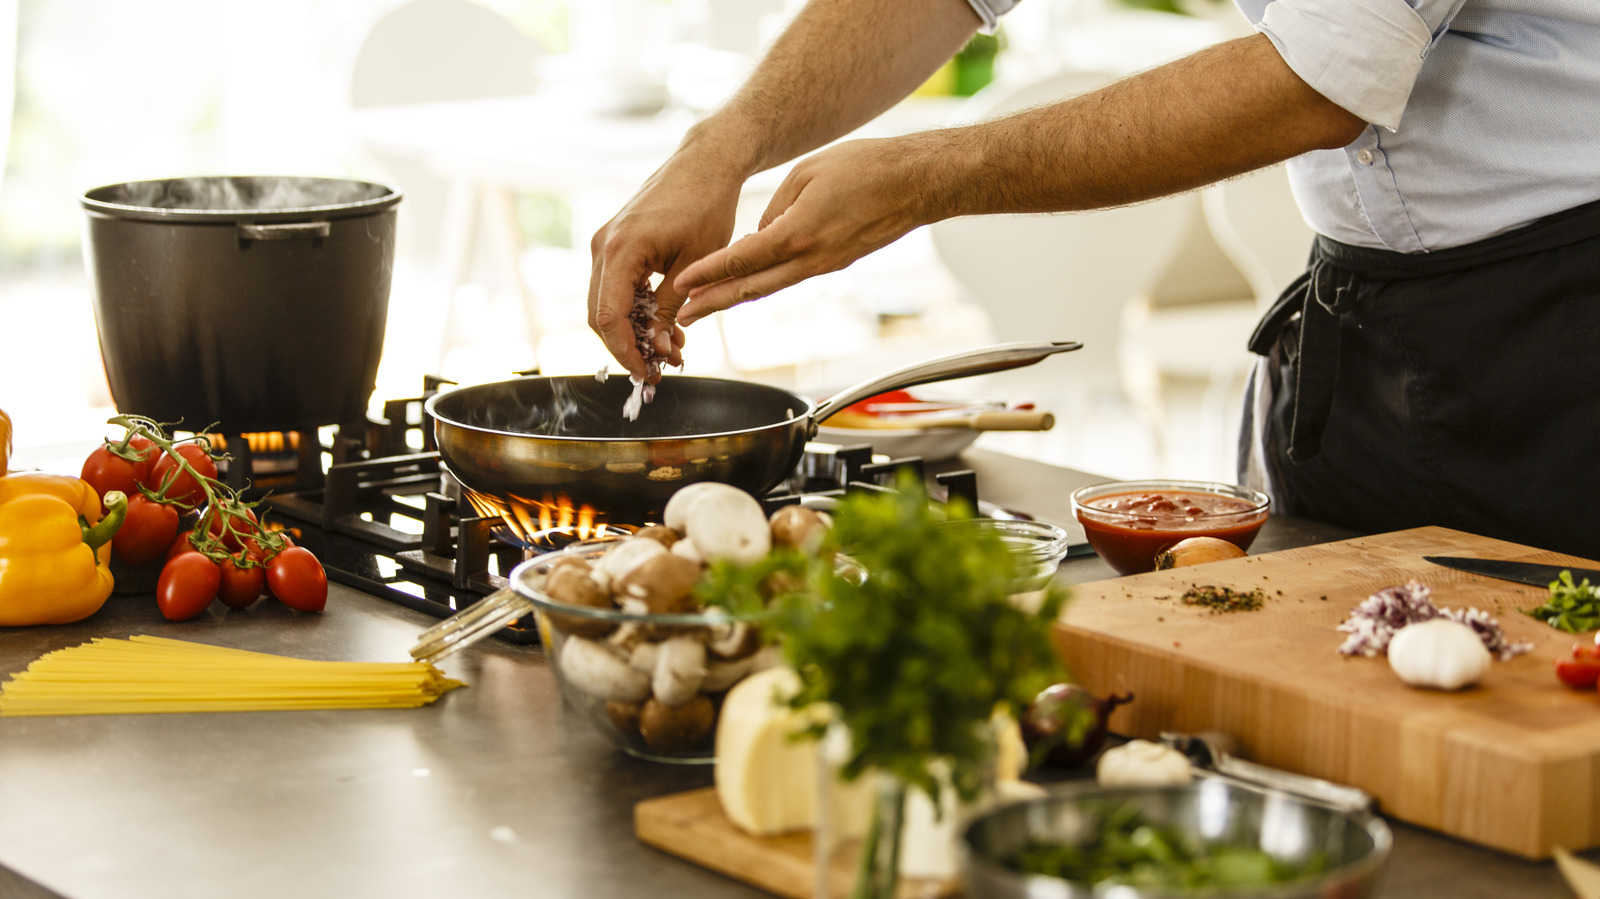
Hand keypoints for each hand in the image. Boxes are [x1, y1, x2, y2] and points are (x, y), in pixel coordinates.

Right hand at [588, 146, 745, 379]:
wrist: (706, 162)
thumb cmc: (707, 205)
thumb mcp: (695, 266)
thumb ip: (671, 309)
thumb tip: (659, 349)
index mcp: (620, 249)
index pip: (608, 317)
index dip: (625, 352)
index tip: (648, 374)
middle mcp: (603, 245)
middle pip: (599, 315)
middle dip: (627, 347)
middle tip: (659, 369)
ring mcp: (605, 242)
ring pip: (606, 303)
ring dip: (632, 331)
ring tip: (670, 349)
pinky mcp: (615, 243)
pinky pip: (615, 286)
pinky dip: (635, 310)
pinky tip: (663, 325)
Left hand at [674, 136, 936, 324]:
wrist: (916, 183)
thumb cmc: (866, 168)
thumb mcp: (807, 173)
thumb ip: (775, 207)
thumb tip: (758, 234)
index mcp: (799, 233)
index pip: (743, 259)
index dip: (708, 273)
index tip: (681, 284)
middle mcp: (810, 258)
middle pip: (751, 288)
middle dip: (713, 303)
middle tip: (683, 316)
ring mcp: (824, 265)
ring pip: (770, 287)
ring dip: (735, 298)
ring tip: (705, 307)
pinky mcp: (834, 263)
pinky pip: (790, 277)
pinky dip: (763, 283)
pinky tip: (746, 284)